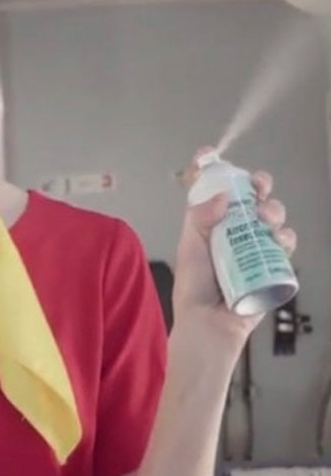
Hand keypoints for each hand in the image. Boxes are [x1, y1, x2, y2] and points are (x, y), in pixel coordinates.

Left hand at [172, 147, 296, 355]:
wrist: (211, 323)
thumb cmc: (195, 288)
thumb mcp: (190, 247)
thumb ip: (199, 219)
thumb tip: (222, 195)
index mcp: (210, 223)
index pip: (212, 189)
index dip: (212, 168)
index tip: (209, 152)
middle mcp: (234, 230)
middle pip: (251, 196)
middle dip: (258, 184)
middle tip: (258, 185)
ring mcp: (254, 246)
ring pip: (272, 215)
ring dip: (274, 209)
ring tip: (265, 218)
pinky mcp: (271, 263)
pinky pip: (284, 243)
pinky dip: (285, 236)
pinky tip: (278, 239)